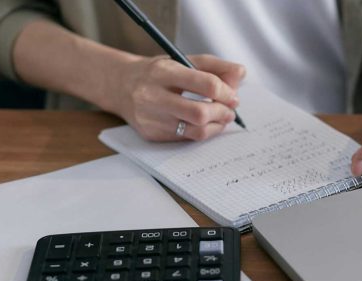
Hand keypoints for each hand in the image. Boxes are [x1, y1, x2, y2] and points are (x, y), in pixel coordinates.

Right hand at [110, 54, 245, 141]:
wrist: (121, 86)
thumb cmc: (159, 73)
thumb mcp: (183, 60)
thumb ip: (215, 66)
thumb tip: (241, 75)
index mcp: (163, 72)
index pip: (206, 84)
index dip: (226, 92)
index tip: (233, 96)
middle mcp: (153, 96)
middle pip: (200, 113)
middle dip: (222, 113)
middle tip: (230, 111)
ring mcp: (150, 118)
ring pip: (195, 131)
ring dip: (216, 126)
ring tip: (221, 118)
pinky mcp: (151, 134)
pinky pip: (185, 138)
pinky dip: (201, 132)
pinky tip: (205, 124)